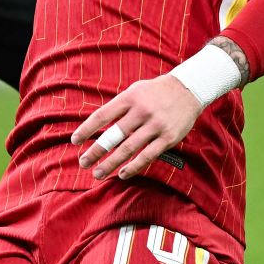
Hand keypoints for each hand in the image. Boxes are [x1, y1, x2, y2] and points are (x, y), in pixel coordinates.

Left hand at [71, 73, 201, 179]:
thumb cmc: (155, 92)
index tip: (74, 142)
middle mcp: (141, 111)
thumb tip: (95, 126)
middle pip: (113, 135)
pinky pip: (148, 156)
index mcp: (129, 98)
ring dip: (111, 163)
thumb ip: (117, 106)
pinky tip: (122, 174)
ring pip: (129, 149)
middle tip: (83, 163)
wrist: (189, 89)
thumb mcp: (134, 90)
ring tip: (98, 173)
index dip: (87, 129)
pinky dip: (133, 167)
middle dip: (95, 151)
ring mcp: (155, 125)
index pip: (102, 116)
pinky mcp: (168, 138)